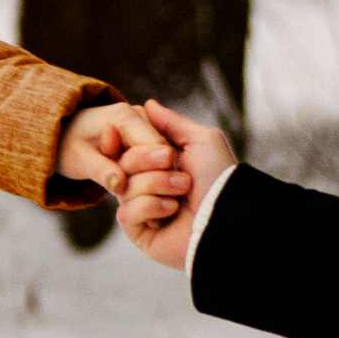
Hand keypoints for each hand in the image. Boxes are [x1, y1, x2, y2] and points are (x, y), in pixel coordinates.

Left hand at [51, 98, 158, 201]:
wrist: (64, 133)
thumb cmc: (68, 146)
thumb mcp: (79, 161)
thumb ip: (100, 171)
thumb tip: (120, 185)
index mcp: (125, 117)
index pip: (157, 148)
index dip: (158, 174)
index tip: (153, 198)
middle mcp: (140, 115)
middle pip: (165, 151)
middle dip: (158, 176)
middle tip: (149, 200)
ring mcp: (145, 122)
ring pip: (165, 155)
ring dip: (156, 176)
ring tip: (143, 196)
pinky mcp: (146, 133)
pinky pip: (157, 156)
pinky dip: (152, 172)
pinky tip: (143, 188)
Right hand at [119, 99, 234, 267]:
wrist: (226, 215)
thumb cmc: (219, 177)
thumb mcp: (201, 140)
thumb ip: (172, 122)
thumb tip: (147, 104)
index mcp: (159, 164)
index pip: (125, 148)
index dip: (116, 140)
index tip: (112, 130)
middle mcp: (148, 185)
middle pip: (121, 163)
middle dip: (146, 159)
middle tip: (171, 162)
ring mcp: (142, 210)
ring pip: (124, 187)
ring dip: (156, 184)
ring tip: (183, 191)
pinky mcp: (140, 232)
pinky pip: (126, 213)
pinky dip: (150, 207)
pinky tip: (172, 211)